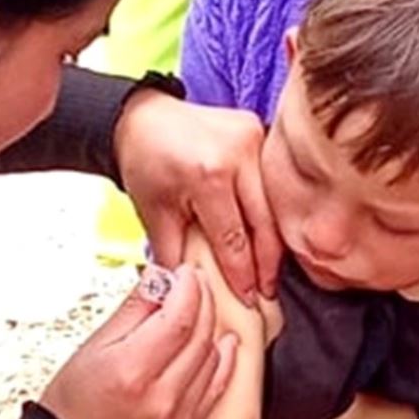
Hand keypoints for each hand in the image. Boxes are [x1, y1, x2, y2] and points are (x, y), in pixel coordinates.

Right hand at [39, 265, 239, 418]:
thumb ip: (135, 309)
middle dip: (201, 299)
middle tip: (194, 282)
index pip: (179, 317)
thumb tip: (161, 278)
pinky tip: (222, 342)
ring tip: (198, 307)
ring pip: (212, 357)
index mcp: (132, 369)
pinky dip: (222, 359)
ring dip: (211, 325)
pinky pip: (216, 386)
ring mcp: (177, 416)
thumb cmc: (74, 399)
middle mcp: (160, 395)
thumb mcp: (95, 344)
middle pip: (200, 334)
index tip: (186, 272)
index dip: (188, 287)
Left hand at [114, 91, 280, 300]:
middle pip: (266, 221)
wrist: (143, 118)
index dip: (243, 274)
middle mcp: (240, 153)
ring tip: (272, 269)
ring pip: (275, 202)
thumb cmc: (146, 162)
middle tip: (268, 292)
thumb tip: (190, 292)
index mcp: (210, 174)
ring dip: (276, 237)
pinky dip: (273, 208)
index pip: (234, 238)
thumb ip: (174, 255)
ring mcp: (254, 138)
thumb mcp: (154, 213)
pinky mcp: (260, 130)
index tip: (250, 299)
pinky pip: (272, 180)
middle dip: (269, 263)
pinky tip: (270, 232)